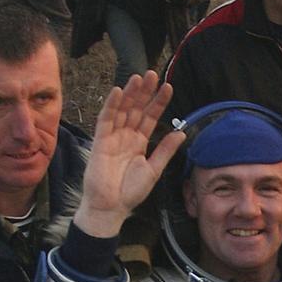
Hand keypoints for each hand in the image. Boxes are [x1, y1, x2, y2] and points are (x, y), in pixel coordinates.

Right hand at [74, 72, 184, 237]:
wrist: (111, 207)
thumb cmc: (130, 192)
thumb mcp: (154, 170)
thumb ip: (165, 150)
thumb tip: (181, 132)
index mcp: (139, 142)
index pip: (150, 117)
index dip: (159, 102)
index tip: (168, 87)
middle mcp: (126, 136)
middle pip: (136, 109)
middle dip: (145, 92)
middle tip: (153, 74)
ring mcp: (113, 137)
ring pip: (122, 110)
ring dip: (130, 94)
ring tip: (140, 77)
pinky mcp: (100, 141)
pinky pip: (106, 120)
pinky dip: (111, 105)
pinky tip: (119, 91)